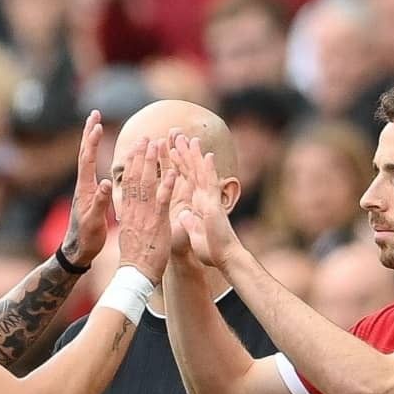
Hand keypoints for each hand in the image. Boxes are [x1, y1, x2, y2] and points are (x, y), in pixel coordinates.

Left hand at [62, 110, 112, 266]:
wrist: (77, 251)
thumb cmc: (86, 239)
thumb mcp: (94, 221)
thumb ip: (100, 202)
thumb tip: (106, 182)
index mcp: (84, 189)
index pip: (87, 160)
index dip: (92, 142)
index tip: (98, 124)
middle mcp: (83, 185)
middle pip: (84, 153)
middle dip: (89, 133)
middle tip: (94, 113)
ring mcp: (85, 189)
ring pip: (87, 159)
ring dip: (91, 141)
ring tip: (97, 125)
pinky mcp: (88, 194)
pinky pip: (92, 168)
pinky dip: (95, 154)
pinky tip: (99, 152)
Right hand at [114, 137, 176, 283]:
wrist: (135, 275)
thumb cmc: (135, 258)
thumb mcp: (130, 234)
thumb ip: (132, 220)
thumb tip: (131, 213)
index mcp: (128, 212)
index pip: (129, 183)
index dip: (132, 164)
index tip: (135, 149)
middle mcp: (134, 210)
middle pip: (136, 177)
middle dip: (140, 156)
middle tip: (145, 138)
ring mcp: (145, 215)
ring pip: (147, 183)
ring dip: (153, 163)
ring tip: (157, 144)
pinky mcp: (157, 223)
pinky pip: (162, 201)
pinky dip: (167, 185)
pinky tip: (173, 171)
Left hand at [167, 134, 240, 269]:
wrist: (225, 258)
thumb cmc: (212, 250)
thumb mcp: (194, 233)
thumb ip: (190, 222)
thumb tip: (184, 215)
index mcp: (197, 204)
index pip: (184, 179)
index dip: (177, 164)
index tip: (169, 149)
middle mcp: (204, 198)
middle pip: (192, 171)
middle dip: (185, 152)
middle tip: (177, 134)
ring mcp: (210, 200)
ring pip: (201, 173)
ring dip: (196, 155)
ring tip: (190, 138)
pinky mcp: (214, 207)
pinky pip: (211, 186)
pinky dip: (209, 171)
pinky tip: (207, 156)